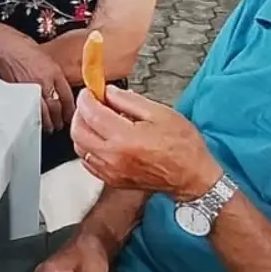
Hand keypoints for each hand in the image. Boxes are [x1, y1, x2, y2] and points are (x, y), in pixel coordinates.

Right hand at [0, 25, 75, 133]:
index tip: (69, 115)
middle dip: (59, 119)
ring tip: (48, 128)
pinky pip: (29, 111)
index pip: (68, 96)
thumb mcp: (39, 54)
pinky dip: (32, 119)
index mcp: (53, 70)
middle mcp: (45, 81)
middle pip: (57, 107)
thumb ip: (48, 71)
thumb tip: (52, 84)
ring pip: (44, 113)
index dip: (69, 109)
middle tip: (59, 125)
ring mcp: (30, 89)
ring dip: (47, 123)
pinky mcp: (17, 94)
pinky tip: (33, 123)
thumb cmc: (14, 44)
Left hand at [71, 86, 219, 200]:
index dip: (86, 98)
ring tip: (96, 119)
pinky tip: (100, 138)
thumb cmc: (182, 146)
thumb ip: (129, 101)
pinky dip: (88, 146)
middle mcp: (113, 157)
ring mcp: (110, 171)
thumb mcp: (160, 113)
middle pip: (78, 131)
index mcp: (125, 138)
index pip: (91, 114)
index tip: (89, 91)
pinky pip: (88, 161)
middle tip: (91, 103)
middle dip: (80, 113)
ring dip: (82, 129)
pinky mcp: (112, 180)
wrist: (192, 176)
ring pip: (79, 147)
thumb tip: (108, 92)